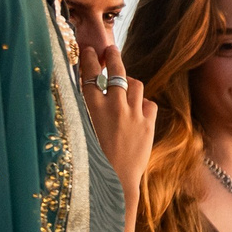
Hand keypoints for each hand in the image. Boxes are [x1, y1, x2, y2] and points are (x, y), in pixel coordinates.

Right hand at [78, 44, 155, 205]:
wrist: (115, 182)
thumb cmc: (92, 160)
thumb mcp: (82, 131)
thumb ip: (85, 110)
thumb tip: (86, 94)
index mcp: (92, 108)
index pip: (91, 74)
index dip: (89, 59)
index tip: (89, 51)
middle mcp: (115, 106)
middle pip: (118, 71)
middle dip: (114, 57)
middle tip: (110, 49)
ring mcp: (134, 114)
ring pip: (136, 84)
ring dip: (130, 82)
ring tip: (125, 84)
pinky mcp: (148, 125)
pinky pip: (149, 104)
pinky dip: (143, 104)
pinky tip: (138, 109)